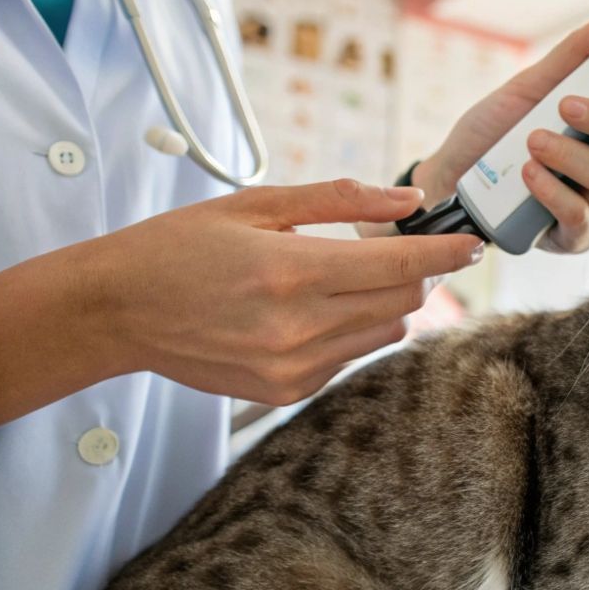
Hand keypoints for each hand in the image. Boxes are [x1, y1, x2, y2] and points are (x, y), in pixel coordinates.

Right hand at [0, 179, 481, 423]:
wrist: (116, 311)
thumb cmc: (180, 247)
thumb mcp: (256, 204)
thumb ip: (339, 199)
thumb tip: (407, 198)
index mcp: (292, 272)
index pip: (399, 265)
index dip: (445, 252)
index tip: (473, 243)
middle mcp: (298, 327)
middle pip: (403, 302)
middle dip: (415, 273)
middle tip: (400, 250)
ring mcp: (293, 368)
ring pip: (384, 333)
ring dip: (386, 303)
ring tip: (347, 278)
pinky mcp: (284, 392)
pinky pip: (349, 359)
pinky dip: (351, 331)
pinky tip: (314, 310)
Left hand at [403, 3, 588, 252]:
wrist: (452, 176)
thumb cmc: (497, 132)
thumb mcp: (532, 86)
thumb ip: (578, 54)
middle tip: (566, 104)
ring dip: (570, 156)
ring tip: (531, 141)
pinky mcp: (577, 237)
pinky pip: (581, 218)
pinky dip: (554, 191)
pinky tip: (529, 174)